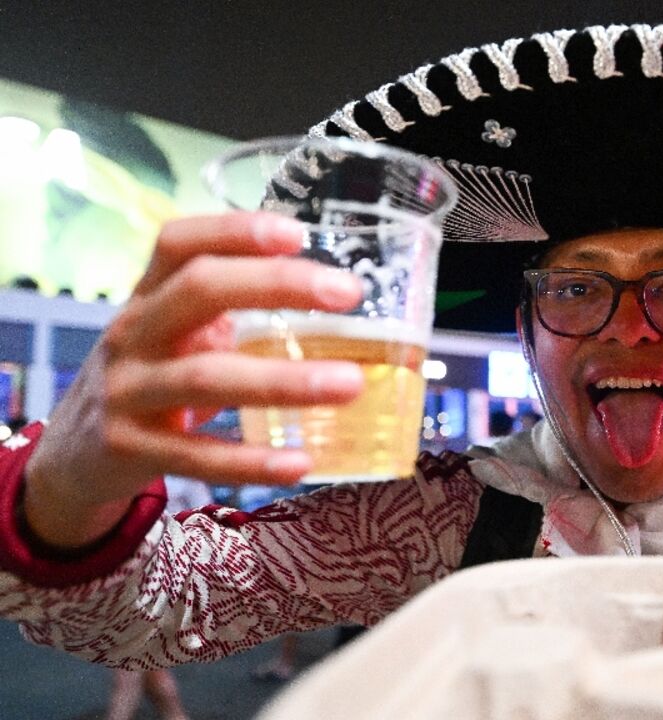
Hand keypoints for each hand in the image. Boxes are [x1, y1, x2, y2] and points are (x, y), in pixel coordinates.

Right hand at [24, 213, 364, 545]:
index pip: (180, 243)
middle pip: (199, 290)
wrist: (74, 457)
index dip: (235, 230)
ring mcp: (127, 391)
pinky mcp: (129, 449)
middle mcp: (133, 333)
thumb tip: (335, 303)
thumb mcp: (174, 336)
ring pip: (206, 378)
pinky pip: (196, 455)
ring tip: (350, 384)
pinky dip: (251, 461)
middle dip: (277, 284)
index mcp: (148, 297)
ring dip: (284, 380)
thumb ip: (234, 315)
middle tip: (349, 292)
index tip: (297, 232)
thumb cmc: (150, 381)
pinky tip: (300, 462)